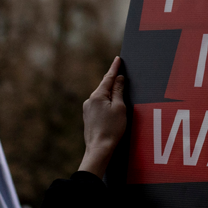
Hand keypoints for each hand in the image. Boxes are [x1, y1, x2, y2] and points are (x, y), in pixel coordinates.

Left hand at [77, 57, 127, 176]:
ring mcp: (88, 109)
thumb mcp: (120, 107)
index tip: (118, 59)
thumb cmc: (112, 129)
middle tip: (119, 71)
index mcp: (98, 96)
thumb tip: (119, 79)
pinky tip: (111, 106)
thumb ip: (119, 91)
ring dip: (110, 93)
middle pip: (104, 86)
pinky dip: (106, 102)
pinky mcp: (88, 117)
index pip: (108, 78)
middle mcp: (90, 100)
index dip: (114, 68)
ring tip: (119, 91)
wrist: (99, 148)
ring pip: (101, 96)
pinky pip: (99, 104)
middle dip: (112, 80)